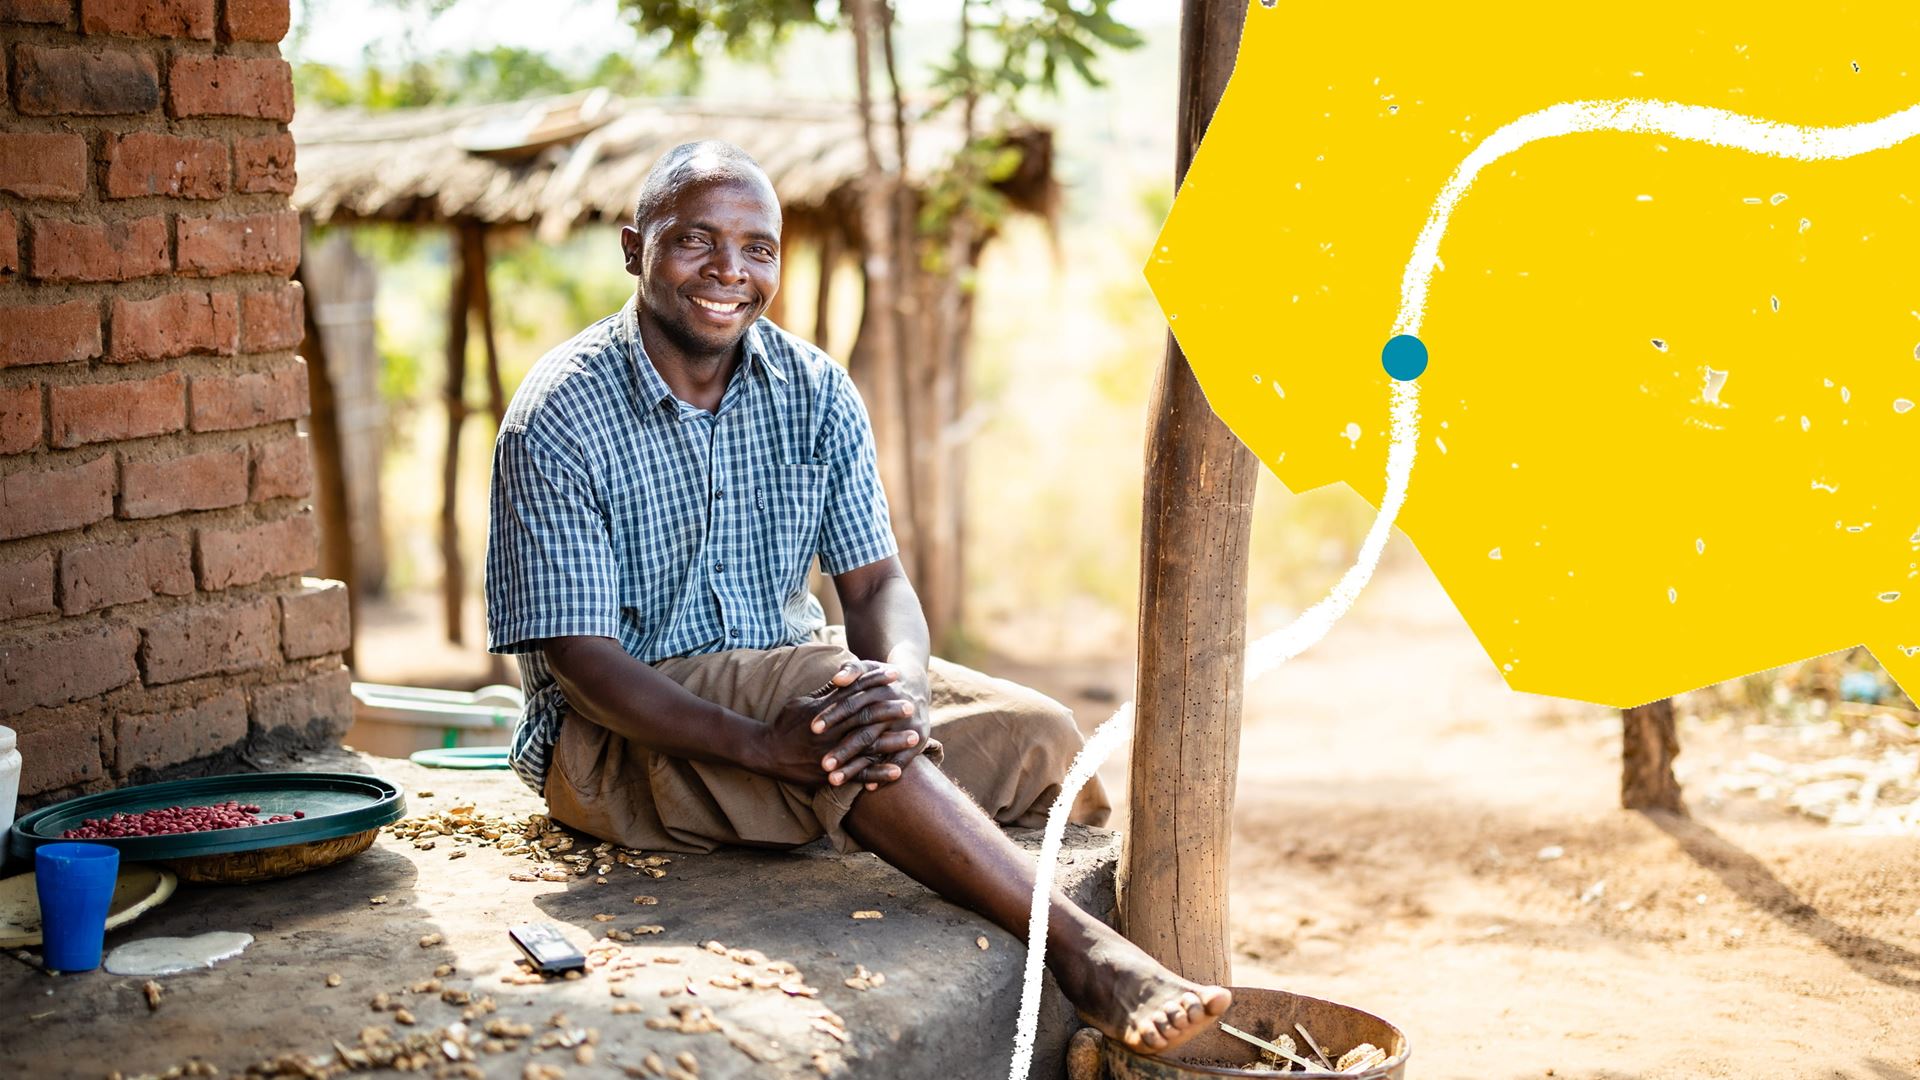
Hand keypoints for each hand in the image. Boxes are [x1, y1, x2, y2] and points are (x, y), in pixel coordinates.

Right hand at [752, 661, 911, 786]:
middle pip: (865, 718)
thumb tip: (844, 676)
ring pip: (867, 746)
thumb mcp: (803, 702)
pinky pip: (858, 774)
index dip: (876, 683)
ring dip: (892, 743)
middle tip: (910, 705)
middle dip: (889, 711)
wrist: (766, 753)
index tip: (895, 676)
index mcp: (826, 711)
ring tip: (914, 738)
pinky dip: (878, 773)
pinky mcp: (831, 773)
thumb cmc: (784, 724)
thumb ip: (826, 693)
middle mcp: (831, 731)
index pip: (855, 693)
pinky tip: (897, 772)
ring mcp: (832, 753)